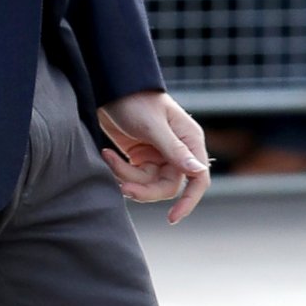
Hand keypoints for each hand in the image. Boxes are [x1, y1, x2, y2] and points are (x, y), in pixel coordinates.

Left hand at [97, 91, 209, 221]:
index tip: (173, 218)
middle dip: (144, 189)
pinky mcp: (140, 156)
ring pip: (147, 183)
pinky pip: (134, 176)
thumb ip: (173, 150)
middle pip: (167, 186)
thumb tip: (198, 171)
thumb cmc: (135, 100)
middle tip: (123, 186)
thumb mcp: (153, 126)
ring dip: (126, 176)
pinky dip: (120, 171)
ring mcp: (158, 155)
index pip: (198, 178)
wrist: (109, 87)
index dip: (189, 201)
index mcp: (189, 141)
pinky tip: (107, 155)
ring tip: (109, 158)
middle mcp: (177, 150)